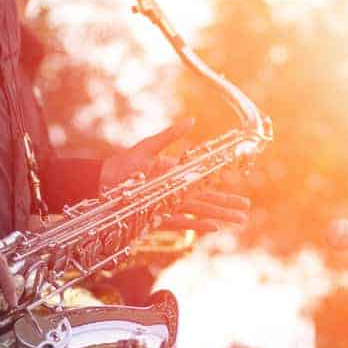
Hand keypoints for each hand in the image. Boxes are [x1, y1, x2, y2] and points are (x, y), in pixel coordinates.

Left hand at [101, 118, 249, 232]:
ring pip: (200, 212)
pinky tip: (214, 227)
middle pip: (207, 200)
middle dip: (227, 206)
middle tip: (246, 212)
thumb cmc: (124, 164)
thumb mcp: (149, 147)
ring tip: (238, 222)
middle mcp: (175, 192)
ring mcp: (168, 206)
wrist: (101, 182)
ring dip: (219, 216)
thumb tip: (192, 120)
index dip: (222, 186)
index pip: (204, 182)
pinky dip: (198, 224)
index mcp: (176, 175)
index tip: (238, 188)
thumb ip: (171, 136)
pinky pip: (182, 222)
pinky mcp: (159, 217)